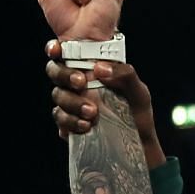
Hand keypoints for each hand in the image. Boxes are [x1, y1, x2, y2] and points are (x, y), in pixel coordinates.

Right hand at [44, 44, 165, 164]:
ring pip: (58, 96)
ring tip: (92, 112)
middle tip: (81, 83)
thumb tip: (101, 68)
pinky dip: (70, 122)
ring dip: (71, 102)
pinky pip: (61, 120)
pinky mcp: (69, 124)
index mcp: (90, 69)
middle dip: (64, 75)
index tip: (56, 50)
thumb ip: (125, 75)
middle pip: (55, 71)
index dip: (55, 49)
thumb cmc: (137, 113)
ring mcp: (71, 104)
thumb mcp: (138, 91)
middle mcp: (77, 85)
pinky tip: (85, 126)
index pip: (66, 53)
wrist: (140, 144)